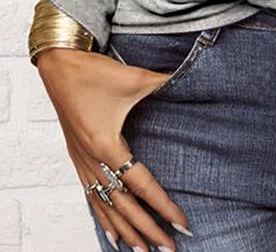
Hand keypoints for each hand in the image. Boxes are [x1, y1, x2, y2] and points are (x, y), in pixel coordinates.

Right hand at [36, 47, 192, 250]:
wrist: (59, 65)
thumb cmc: (94, 72)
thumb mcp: (135, 78)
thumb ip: (166, 82)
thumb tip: (193, 78)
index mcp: (107, 144)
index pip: (141, 184)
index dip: (162, 205)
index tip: (182, 223)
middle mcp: (92, 159)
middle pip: (123, 205)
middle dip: (147, 229)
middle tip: (169, 248)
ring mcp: (82, 161)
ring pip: (105, 206)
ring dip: (126, 230)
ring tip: (144, 251)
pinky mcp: (77, 157)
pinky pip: (91, 196)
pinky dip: (103, 218)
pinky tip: (113, 235)